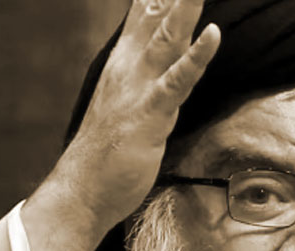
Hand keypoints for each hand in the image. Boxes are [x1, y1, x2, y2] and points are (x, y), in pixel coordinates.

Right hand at [52, 0, 219, 230]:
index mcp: (125, 61)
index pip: (146, 9)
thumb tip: (169, 58)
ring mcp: (139, 87)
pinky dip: (196, 56)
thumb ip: (149, 77)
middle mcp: (130, 65)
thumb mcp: (130, 103)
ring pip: (169, 35)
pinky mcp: (150, 112)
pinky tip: (212, 34)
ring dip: (187, 5)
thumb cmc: (108, 151)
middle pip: (158, 11)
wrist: (82, 189)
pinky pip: (177, 79)